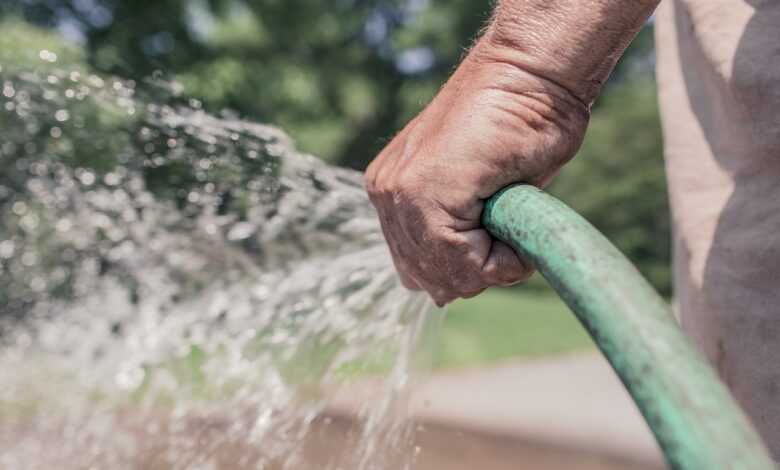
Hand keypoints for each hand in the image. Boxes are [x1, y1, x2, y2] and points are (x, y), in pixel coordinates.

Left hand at [365, 41, 589, 305]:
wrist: (530, 76)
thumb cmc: (519, 128)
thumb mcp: (481, 195)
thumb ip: (456, 233)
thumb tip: (443, 293)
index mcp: (394, 194)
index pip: (420, 270)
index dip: (469, 269)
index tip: (500, 232)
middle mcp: (387, 195)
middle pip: (429, 281)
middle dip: (476, 271)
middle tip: (508, 227)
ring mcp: (398, 193)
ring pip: (446, 277)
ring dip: (492, 264)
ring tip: (511, 218)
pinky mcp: (422, 191)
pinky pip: (463, 263)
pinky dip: (503, 258)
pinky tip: (514, 217)